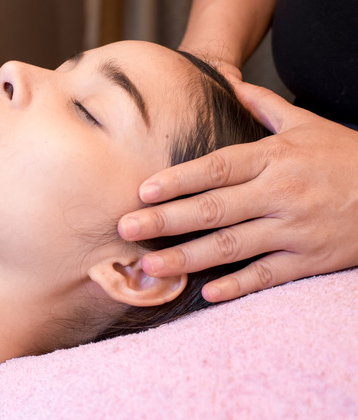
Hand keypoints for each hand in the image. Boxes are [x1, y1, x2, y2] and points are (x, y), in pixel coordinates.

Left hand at [118, 81, 357, 301]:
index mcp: (275, 158)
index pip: (217, 168)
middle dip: (166, 219)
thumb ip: (265, 107)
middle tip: (126, 228)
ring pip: (232, 246)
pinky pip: (268, 275)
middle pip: (214, 208)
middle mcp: (281, 193)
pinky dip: (238, 285)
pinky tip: (206, 291)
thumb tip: (229, 85)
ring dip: (188, 257)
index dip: (178, 180)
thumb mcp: (308, 125)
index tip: (142, 191)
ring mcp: (295, 229)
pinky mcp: (310, 259)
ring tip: (150, 266)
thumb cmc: (345, 157)